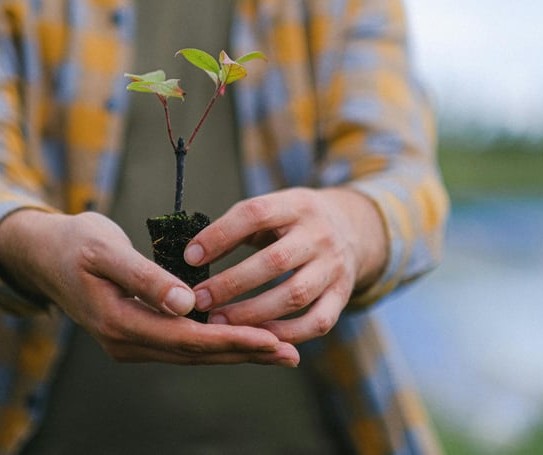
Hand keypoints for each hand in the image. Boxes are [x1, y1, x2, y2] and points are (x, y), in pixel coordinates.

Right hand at [0, 209, 298, 365]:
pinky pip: (183, 343)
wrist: (43, 254)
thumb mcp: (105, 250)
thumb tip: (186, 304)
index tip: (270, 339)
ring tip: (278, 351)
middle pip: (195, 352)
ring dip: (235, 351)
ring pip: (191, 352)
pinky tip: (242, 339)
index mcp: (118, 321)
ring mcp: (130, 342)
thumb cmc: (74, 243)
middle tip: (290, 353)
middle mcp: (125, 341)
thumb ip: (145, 276)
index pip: (186, 338)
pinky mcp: (136, 334)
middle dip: (244, 353)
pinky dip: (215, 342)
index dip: (230, 339)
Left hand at [183, 187, 387, 344]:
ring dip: (252, 313)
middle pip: (275, 261)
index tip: (190, 257)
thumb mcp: (271, 210)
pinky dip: (286, 334)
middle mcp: (319, 235)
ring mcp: (334, 267)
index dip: (221, 235)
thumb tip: (192, 255)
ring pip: (294, 295)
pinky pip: (317, 322)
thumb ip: (235, 227)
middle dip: (232, 283)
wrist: (351, 229)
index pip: (256, 214)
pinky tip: (256, 337)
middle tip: (198, 300)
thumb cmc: (292, 223)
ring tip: (218, 322)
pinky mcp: (343, 295)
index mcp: (296, 205)